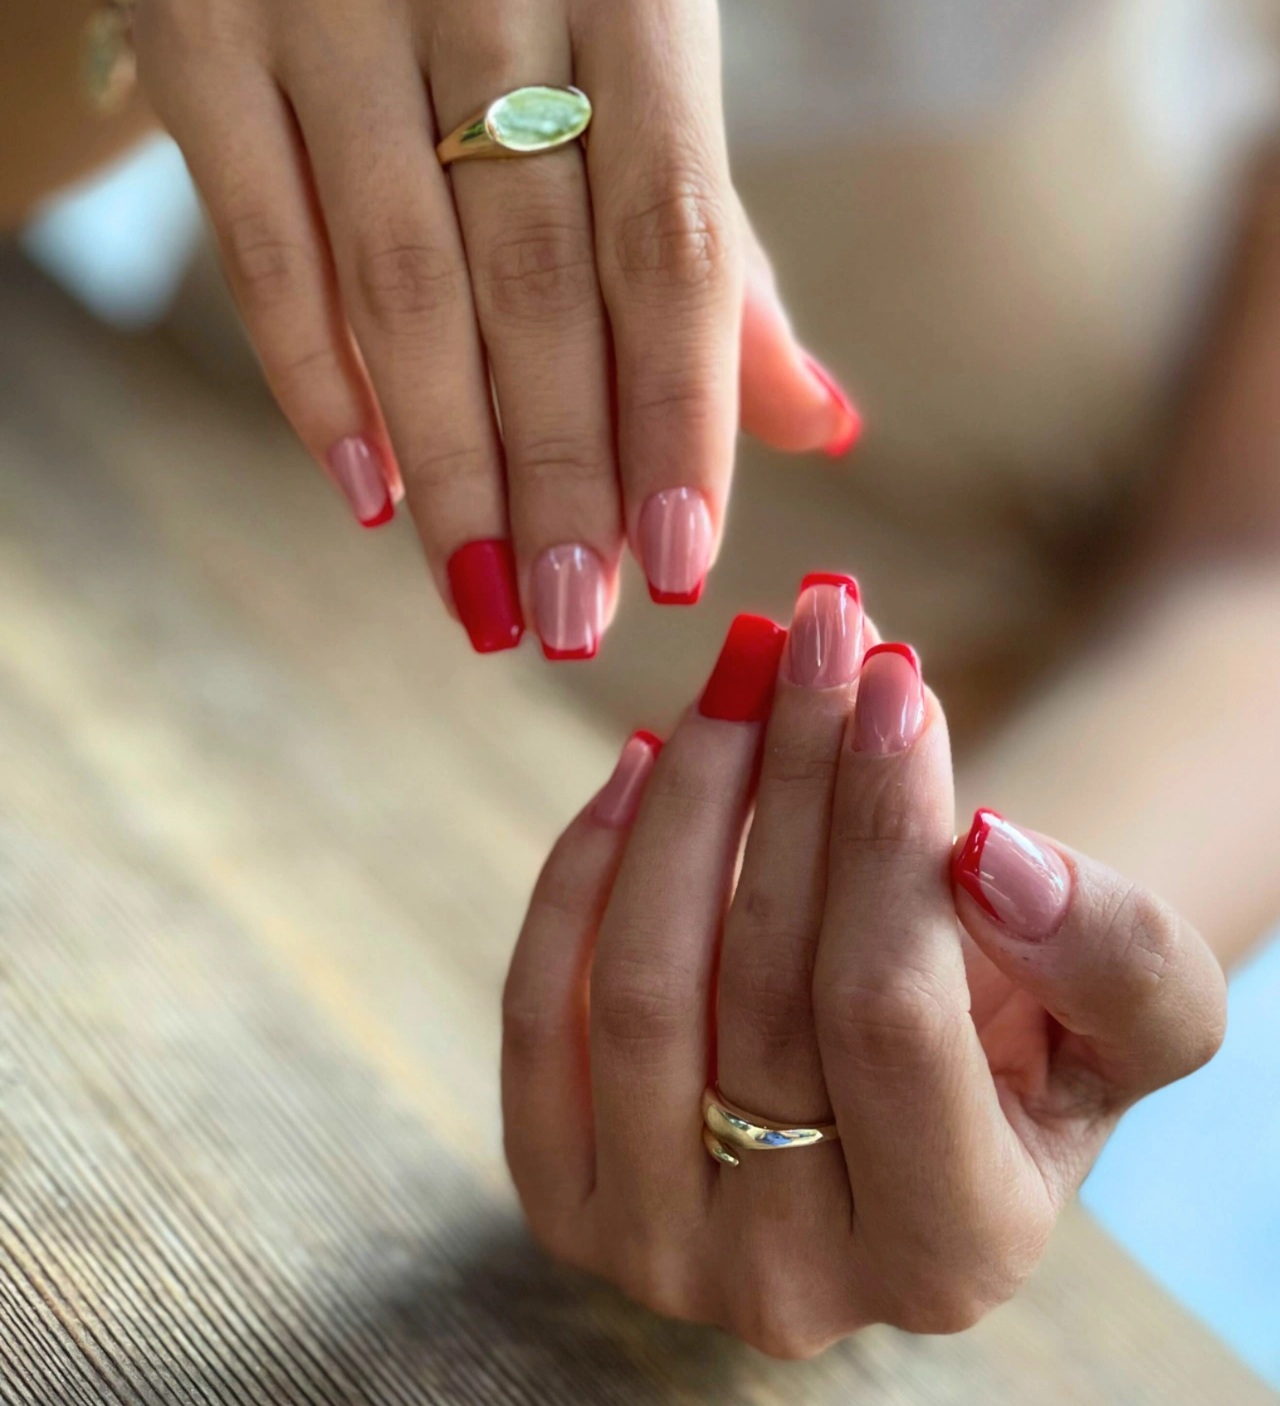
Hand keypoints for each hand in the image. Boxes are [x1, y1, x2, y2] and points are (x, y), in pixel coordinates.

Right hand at [130, 0, 856, 656]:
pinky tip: (367, 496)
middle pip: (537, 278)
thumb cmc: (513, 3)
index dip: (680, 416)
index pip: (675, 237)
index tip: (679, 568)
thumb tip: (823, 426)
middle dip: (562, 475)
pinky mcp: (203, 22)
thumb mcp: (636, 86)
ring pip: (402, 283)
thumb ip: (716, 258)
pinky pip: (270, 253)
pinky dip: (320, 390)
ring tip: (480, 593)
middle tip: (570, 620)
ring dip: (449, 466)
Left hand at [502, 578, 1225, 1354]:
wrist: (925, 1068)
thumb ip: (1110, 951)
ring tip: (741, 671)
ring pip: (643, 985)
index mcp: (951, 1250)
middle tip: (811, 625)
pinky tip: (642, 761)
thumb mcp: (1136, 1002)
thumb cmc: (1035, 1023)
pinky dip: (582, 870)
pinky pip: (539, 1010)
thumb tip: (991, 857)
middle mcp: (789, 1286)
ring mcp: (657, 1248)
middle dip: (791, 773)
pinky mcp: (563, 1188)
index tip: (893, 674)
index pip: (889, 1013)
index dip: (883, 830)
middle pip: (762, 981)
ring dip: (690, 797)